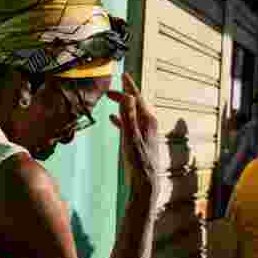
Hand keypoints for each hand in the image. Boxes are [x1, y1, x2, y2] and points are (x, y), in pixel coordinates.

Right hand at [108, 73, 161, 193]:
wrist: (145, 182)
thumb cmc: (139, 162)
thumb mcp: (131, 138)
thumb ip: (129, 116)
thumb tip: (128, 95)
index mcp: (148, 120)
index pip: (137, 97)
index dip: (129, 86)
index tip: (124, 74)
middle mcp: (149, 124)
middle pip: (135, 103)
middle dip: (123, 94)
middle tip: (109, 89)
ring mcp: (145, 132)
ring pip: (132, 112)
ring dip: (121, 104)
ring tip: (110, 97)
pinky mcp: (139, 140)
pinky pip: (129, 123)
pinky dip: (120, 118)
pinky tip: (111, 118)